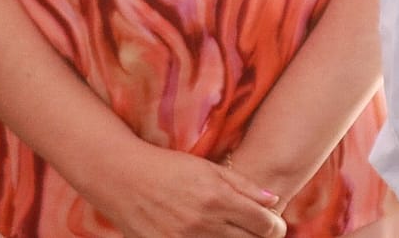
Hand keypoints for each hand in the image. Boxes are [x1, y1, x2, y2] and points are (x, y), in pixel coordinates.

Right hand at [76, 142, 285, 237]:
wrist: (123, 178)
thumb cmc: (169, 168)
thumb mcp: (210, 169)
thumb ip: (244, 186)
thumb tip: (274, 200)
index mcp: (218, 199)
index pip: (264, 224)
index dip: (275, 226)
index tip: (275, 224)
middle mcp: (203, 223)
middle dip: (260, 237)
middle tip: (260, 231)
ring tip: (236, 233)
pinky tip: (212, 236)